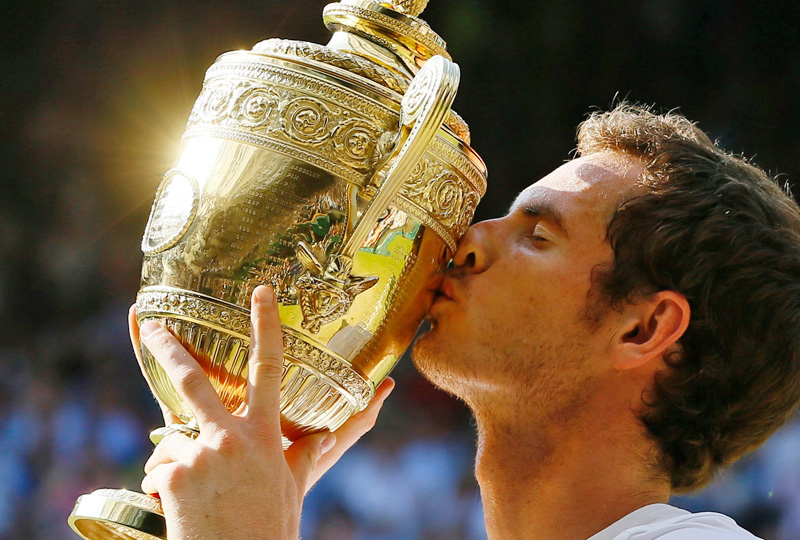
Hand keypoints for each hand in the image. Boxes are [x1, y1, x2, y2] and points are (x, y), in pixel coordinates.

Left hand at [129, 285, 393, 539]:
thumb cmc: (268, 530)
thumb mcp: (291, 488)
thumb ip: (302, 456)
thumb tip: (327, 435)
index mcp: (267, 436)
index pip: (270, 369)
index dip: (266, 327)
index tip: (261, 293)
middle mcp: (233, 438)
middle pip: (193, 380)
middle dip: (168, 348)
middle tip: (151, 324)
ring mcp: (202, 455)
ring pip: (172, 435)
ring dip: (176, 459)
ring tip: (193, 493)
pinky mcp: (174, 476)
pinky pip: (158, 466)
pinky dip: (163, 483)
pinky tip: (179, 507)